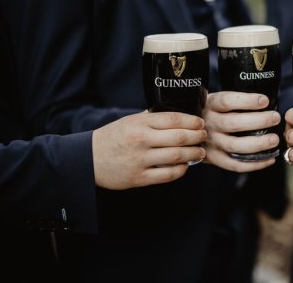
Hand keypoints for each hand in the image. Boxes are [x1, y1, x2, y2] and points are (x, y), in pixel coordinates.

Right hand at [92, 111, 206, 189]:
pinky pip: (167, 175)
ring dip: (193, 154)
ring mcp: (140, 160)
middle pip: (179, 137)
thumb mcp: (130, 120)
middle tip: (204, 136)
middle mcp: (141, 140)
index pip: (174, 119)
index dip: (192, 121)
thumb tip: (179, 115)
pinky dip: (181, 170)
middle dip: (197, 137)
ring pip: (176, 156)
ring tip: (200, 152)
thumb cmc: (113, 137)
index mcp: (140, 123)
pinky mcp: (139, 178)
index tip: (200, 123)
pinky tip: (185, 166)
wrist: (88, 158)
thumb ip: (152, 118)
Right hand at [202, 91, 279, 171]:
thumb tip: (266, 101)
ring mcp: (210, 143)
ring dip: (258, 144)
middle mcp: (208, 124)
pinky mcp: (214, 159)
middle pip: (233, 123)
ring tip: (275, 139)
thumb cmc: (212, 112)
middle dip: (258, 121)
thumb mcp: (216, 100)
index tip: (265, 100)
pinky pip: (235, 165)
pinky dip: (254, 164)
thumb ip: (235, 101)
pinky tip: (270, 158)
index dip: (247, 101)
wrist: (188, 130)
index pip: (227, 101)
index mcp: (210, 105)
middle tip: (275, 118)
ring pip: (235, 146)